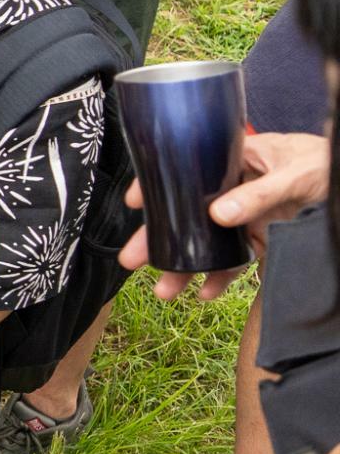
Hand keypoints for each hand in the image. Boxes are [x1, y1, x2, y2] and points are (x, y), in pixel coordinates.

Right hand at [119, 131, 328, 298]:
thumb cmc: (328, 165)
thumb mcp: (296, 173)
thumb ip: (259, 194)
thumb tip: (217, 216)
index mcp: (238, 160)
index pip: (187, 169)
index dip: (156, 185)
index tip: (134, 202)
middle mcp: (236, 189)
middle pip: (188, 214)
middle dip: (158, 239)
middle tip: (133, 260)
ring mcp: (248, 216)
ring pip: (207, 243)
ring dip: (185, 267)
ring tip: (165, 290)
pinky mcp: (264, 239)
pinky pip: (236, 260)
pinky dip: (221, 278)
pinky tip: (208, 292)